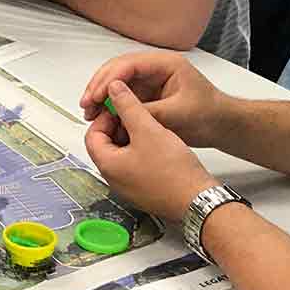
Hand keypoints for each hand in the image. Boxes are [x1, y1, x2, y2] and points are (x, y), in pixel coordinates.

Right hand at [78, 49, 228, 150]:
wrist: (222, 126)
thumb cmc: (207, 115)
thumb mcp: (176, 114)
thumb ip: (146, 109)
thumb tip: (117, 107)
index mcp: (165, 64)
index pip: (128, 65)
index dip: (108, 79)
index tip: (96, 96)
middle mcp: (154, 68)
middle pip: (117, 70)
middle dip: (98, 86)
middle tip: (86, 105)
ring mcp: (150, 80)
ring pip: (117, 83)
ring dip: (101, 96)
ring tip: (89, 113)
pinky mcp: (147, 94)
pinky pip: (123, 96)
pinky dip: (110, 106)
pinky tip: (101, 117)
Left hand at [84, 81, 218, 222]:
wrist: (197, 200)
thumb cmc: (173, 171)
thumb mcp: (148, 129)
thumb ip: (128, 106)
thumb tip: (114, 89)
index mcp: (108, 165)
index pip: (92, 134)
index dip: (105, 117)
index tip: (121, 107)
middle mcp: (113, 179)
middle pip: (106, 145)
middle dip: (119, 126)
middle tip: (136, 115)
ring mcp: (128, 187)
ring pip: (122, 155)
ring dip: (132, 138)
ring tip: (149, 127)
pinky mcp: (143, 191)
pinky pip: (135, 166)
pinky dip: (141, 151)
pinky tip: (158, 144)